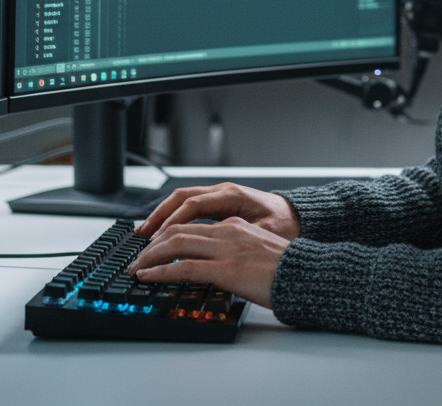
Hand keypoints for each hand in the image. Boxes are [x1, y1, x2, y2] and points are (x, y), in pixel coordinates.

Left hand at [127, 217, 288, 308]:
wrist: (307, 274)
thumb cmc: (287, 269)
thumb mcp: (257, 252)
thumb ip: (235, 252)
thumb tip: (216, 267)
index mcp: (234, 225)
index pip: (191, 225)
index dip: (166, 234)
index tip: (152, 247)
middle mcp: (227, 230)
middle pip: (177, 231)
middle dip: (151, 245)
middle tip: (136, 258)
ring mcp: (225, 248)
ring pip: (175, 245)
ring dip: (150, 257)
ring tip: (136, 268)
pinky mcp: (225, 268)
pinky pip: (184, 267)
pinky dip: (160, 271)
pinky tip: (148, 277)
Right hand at [135, 182, 301, 240]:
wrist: (300, 218)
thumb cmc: (287, 226)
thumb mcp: (264, 234)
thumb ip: (238, 237)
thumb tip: (213, 249)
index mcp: (232, 196)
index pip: (192, 205)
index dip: (172, 223)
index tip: (156, 241)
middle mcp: (223, 192)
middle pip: (181, 199)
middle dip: (158, 217)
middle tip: (140, 238)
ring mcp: (220, 196)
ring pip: (182, 201)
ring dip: (162, 216)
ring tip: (144, 234)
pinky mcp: (220, 205)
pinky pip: (190, 207)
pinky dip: (174, 218)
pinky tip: (164, 232)